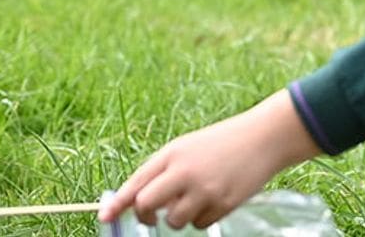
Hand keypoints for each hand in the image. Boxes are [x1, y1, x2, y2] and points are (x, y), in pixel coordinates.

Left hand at [99, 90, 320, 229]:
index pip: (137, 181)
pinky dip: (201, 218)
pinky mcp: (223, 205)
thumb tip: (138, 199)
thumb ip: (164, 171)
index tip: (104, 217)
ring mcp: (204, 190)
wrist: (260, 138)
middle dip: (144, 216)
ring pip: (173, 221)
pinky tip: (214, 199)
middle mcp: (184, 172)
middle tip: (150, 216)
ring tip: (193, 198)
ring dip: (177, 217)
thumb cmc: (218, 143)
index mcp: (172, 153)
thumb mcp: (187, 148)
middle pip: (147, 205)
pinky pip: (199, 224)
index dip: (119, 203)